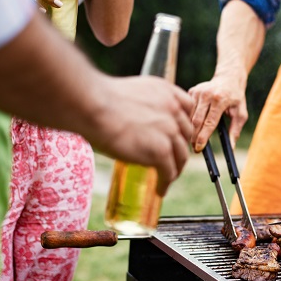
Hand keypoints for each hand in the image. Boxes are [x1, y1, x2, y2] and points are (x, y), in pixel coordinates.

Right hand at [91, 75, 193, 195]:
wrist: (92, 106)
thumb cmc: (99, 100)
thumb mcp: (131, 95)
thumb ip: (143, 107)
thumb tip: (138, 123)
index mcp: (166, 91)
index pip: (188, 108)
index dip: (183, 124)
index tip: (178, 135)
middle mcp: (172, 110)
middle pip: (186, 134)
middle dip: (179, 148)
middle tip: (171, 159)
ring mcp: (169, 131)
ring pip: (180, 155)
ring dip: (175, 169)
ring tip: (166, 178)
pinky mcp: (161, 151)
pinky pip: (169, 172)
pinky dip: (165, 183)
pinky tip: (160, 190)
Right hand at [189, 74, 247, 151]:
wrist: (229, 77)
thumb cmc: (236, 97)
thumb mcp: (241, 113)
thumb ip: (235, 130)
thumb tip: (231, 147)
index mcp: (220, 99)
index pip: (209, 122)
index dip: (203, 137)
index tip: (199, 148)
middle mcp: (207, 94)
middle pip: (196, 120)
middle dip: (193, 136)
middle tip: (194, 149)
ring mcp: (197, 92)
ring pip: (189, 115)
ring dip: (189, 129)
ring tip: (191, 140)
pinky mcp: (192, 91)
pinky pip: (187, 109)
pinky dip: (187, 119)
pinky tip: (189, 126)